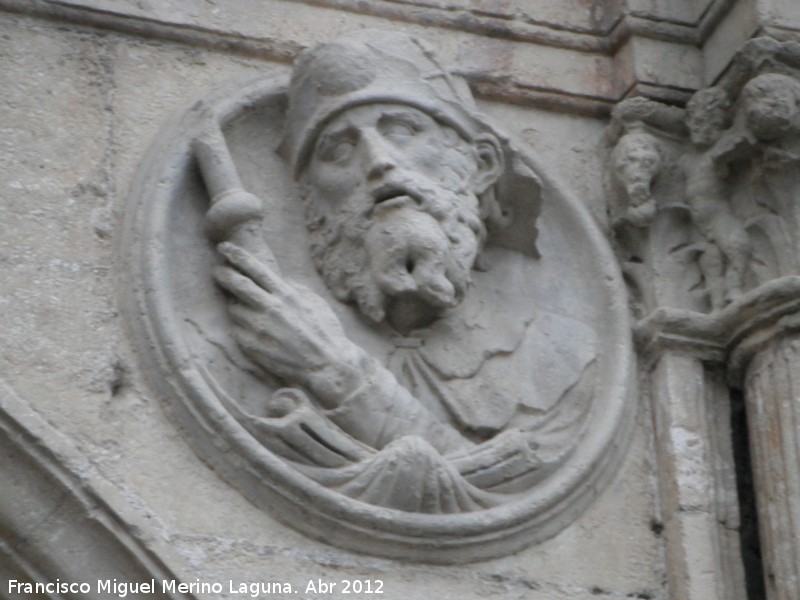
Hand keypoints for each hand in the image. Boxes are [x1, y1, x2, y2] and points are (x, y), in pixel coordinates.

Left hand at [213, 242, 367, 408]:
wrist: (324, 365)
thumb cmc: (323, 331)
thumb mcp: (313, 302)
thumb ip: (292, 289)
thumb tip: (279, 280)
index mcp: (286, 295)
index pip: (256, 269)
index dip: (238, 256)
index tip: (225, 248)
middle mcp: (270, 309)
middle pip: (237, 284)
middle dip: (224, 274)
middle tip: (218, 271)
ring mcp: (259, 328)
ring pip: (234, 309)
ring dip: (235, 305)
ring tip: (244, 308)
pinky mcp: (251, 346)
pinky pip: (237, 329)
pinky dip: (240, 326)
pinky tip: (250, 328)